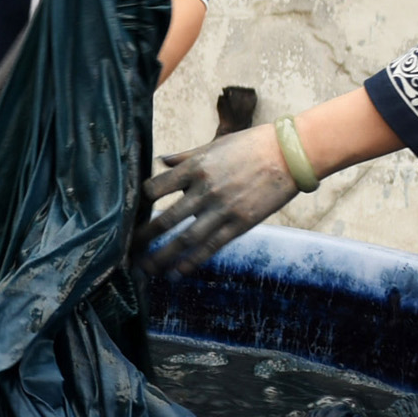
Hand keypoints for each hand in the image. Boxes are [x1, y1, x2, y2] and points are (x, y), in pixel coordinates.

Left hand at [137, 125, 300, 278]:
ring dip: (163, 257)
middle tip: (127, 251)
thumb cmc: (252, 144)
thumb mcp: (215, 144)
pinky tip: (178, 272)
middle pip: (165, 219)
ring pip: (185, 239)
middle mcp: (204, 190)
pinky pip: (211, 247)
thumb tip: (162, 160)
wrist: (290, 153)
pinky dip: (192, 262)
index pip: (155, 188)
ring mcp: (222, 209)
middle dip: (144, 237)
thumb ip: (186, 156)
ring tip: (147, 269)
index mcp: (195, 167)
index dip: (141, 201)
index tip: (133, 212)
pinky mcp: (240, 224)